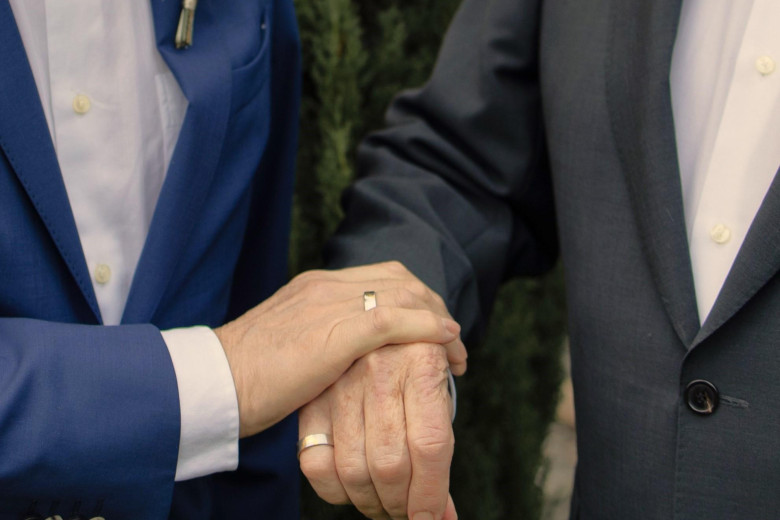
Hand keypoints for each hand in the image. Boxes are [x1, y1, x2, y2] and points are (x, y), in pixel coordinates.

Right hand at [214, 261, 466, 437]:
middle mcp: (327, 286)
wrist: (214, 382)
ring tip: (456, 350)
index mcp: (315, 285)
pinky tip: (447, 342)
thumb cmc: (246, 375)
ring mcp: (331, 305)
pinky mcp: (336, 332)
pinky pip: (397, 320)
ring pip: (405, 295)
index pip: (382, 276)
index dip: (416, 298)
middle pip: (401, 280)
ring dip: (440, 321)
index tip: (432, 325)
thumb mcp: (289, 345)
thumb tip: (348, 357)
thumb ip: (321, 338)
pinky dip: (429, 328)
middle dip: (434, 306)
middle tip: (452, 339)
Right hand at [299, 342, 458, 519]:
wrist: (373, 317)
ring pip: (354, 469)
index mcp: (423, 363)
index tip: (433, 519)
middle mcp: (380, 369)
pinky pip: (317, 463)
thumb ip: (440, 447)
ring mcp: (341, 383)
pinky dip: (336, 492)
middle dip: (403, 505)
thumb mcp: (436, 388)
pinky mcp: (312, 398)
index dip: (431, 494)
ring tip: (386, 506)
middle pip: (391, 463)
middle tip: (409, 514)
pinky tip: (353, 490)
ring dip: (372, 503)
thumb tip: (442, 515)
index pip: (430, 445)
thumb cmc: (413, 362)